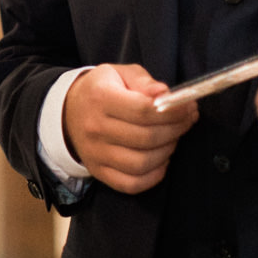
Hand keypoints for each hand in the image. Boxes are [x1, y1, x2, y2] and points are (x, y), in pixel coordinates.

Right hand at [63, 63, 197, 193]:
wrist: (68, 112)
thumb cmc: (100, 91)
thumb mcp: (119, 74)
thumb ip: (144, 81)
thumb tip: (165, 94)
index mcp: (100, 97)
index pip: (144, 110)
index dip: (173, 112)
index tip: (189, 108)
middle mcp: (95, 127)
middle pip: (147, 137)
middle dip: (176, 130)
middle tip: (187, 121)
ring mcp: (95, 153)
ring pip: (142, 163)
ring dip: (167, 152)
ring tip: (172, 139)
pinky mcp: (98, 171)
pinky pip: (131, 183)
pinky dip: (153, 176)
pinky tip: (160, 160)